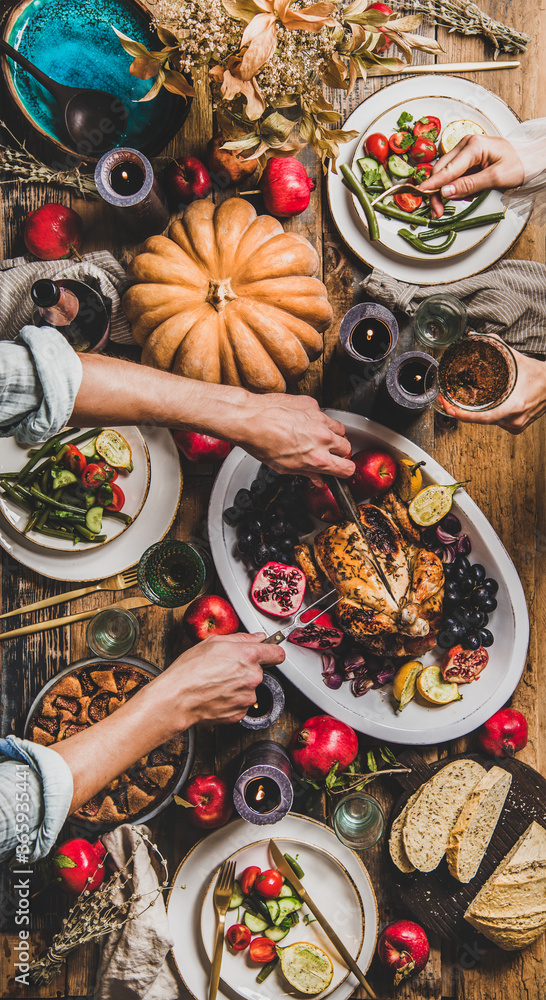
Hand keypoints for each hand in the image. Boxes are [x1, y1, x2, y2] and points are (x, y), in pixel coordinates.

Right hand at [53, 633, 284, 814]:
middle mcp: (252, 677)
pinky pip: (240, 703)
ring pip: (249, 688)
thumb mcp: (213, 642)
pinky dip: (231, 700)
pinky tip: (215, 695)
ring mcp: (247, 697)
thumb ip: (241, 638)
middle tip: (224, 668)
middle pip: (259, 671)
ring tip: (216, 683)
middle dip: (246, 669)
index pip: (277, 653)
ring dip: (238, 686)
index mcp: (248, 656)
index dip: (272, 652)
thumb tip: (257, 638)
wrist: (176, 698)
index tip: (269, 653)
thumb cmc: (189, 670)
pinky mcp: (239, 713)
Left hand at [235, 394, 354, 478]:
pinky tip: (304, 423)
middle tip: (326, 454)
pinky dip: (317, 420)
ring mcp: (319, 419)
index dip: (344, 471)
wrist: (250, 418)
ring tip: (317, 438)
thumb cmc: (261, 442)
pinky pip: (324, 414)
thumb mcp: (284, 467)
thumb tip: (317, 479)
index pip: (347, 468)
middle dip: (339, 453)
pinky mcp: (313, 405)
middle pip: (347, 448)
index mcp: (317, 458)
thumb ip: (307, 473)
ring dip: (333, 435)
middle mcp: (322, 438)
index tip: (340, 470)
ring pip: (340, 429)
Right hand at [419, 134, 524, 217]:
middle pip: (440, 170)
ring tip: (465, 200)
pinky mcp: (467, 158)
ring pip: (445, 173)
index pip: (447, 169)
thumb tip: (445, 191)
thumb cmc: (519, 164)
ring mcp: (465, 151)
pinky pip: (454, 175)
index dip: (432, 184)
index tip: (419, 194)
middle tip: (438, 211)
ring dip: (448, 190)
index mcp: (473, 145)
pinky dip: (457, 187)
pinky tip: (468, 193)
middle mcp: (465, 145)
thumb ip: (469, 185)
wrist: (531, 158)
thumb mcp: (496, 178)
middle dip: (437, 191)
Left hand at [439, 344, 545, 433]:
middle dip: (462, 410)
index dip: (464, 415)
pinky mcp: (516, 427)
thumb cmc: (539, 375)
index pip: (483, 418)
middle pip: (481, 419)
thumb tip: (475, 336)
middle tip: (447, 400)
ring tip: (459, 402)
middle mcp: (514, 419)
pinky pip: (496, 422)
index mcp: (514, 406)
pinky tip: (481, 406)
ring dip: (475, 412)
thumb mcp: (516, 359)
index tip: (450, 409)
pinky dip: (487, 414)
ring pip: (488, 421)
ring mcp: (515, 426)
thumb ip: (495, 346)